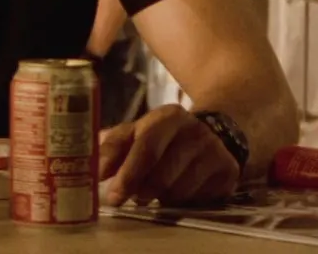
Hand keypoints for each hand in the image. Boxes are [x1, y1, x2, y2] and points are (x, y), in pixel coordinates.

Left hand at [98, 105, 239, 206]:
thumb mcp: (140, 131)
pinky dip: (181, 201)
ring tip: (155, 191)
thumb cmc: (166, 137)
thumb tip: (91, 162)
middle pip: (159, 171)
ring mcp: (213, 151)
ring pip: (177, 190)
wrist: (217, 133)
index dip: (122, 170)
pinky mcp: (227, 172)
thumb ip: (115, 144)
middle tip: (126, 198)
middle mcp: (193, 130)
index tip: (108, 191)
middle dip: (138, 187)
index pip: (142, 144)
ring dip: (160, 197)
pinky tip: (178, 192)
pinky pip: (196, 199)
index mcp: (167, 116)